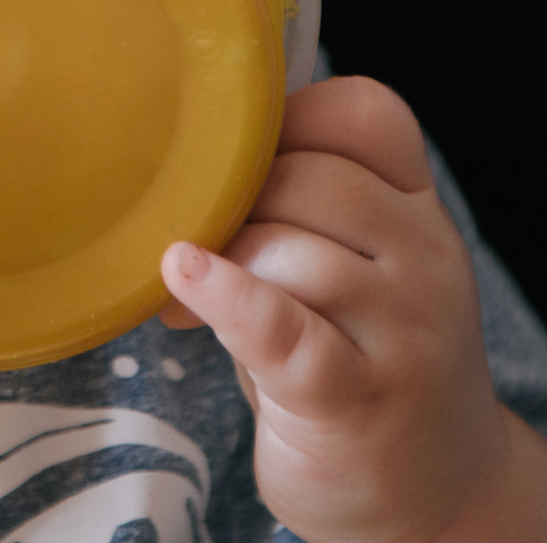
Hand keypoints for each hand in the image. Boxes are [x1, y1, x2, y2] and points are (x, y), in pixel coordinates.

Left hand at [160, 77, 532, 542]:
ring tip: (185, 299)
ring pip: (286, 248)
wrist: (435, 496)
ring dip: (221, 262)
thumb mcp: (353, 263)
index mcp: (419, 209)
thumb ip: (294, 203)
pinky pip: (282, 328)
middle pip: (306, 179)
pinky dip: (227, 298)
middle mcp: (425, 258)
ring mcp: (400, 332)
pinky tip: (182, 279)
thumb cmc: (357, 354)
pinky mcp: (355, 399)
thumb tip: (177, 163)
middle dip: (232, 200)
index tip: (235, 156)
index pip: (362, 117)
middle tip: (192, 241)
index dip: (286, 119)